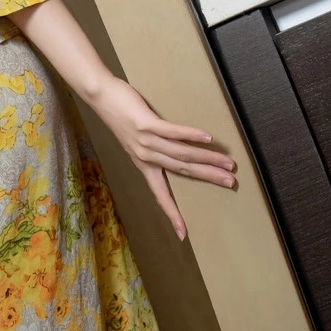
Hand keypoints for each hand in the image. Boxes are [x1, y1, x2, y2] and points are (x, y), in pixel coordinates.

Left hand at [87, 76, 236, 240]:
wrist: (99, 97)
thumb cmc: (120, 116)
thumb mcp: (136, 140)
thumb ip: (155, 148)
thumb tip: (178, 151)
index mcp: (143, 165)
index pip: (160, 194)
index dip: (172, 214)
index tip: (183, 234)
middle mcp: (145, 156)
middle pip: (182, 171)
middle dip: (208, 178)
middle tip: (231, 183)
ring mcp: (145, 140)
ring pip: (181, 153)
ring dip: (207, 158)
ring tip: (226, 162)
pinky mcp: (146, 123)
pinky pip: (172, 132)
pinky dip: (191, 135)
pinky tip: (207, 136)